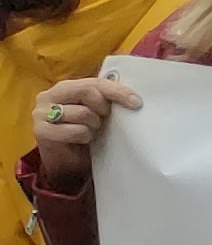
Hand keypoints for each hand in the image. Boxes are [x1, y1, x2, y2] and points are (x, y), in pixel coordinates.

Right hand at [31, 74, 139, 188]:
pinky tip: (83, 140)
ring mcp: (41, 113)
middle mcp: (49, 96)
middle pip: (88, 92)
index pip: (94, 82)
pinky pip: (76, 130)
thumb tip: (133, 97)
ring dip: (94, 125)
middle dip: (103, 108)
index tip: (136, 102)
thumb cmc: (85, 133)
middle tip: (104, 120)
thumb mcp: (97, 112)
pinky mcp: (41, 131)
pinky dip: (85, 136)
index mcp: (64, 87)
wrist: (68, 162)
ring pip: (83, 113)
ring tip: (92, 131)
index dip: (117, 91)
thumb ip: (105, 100)